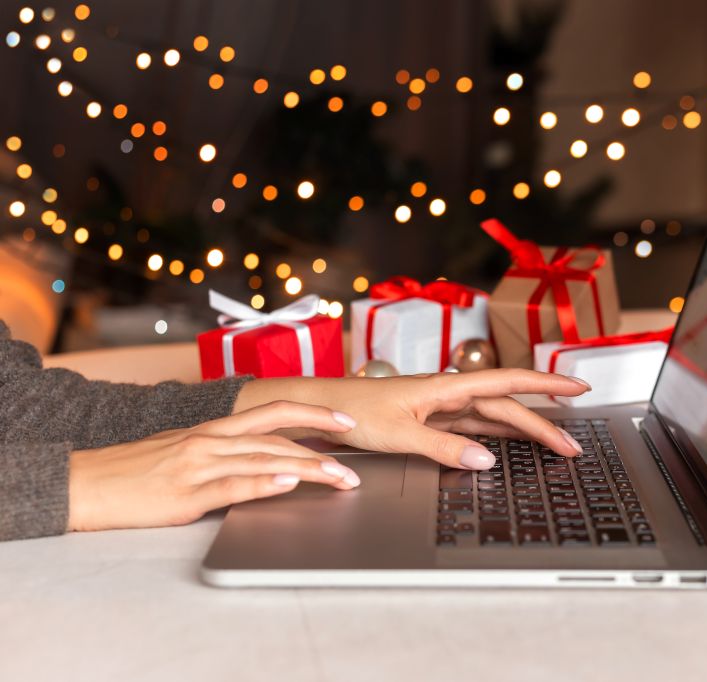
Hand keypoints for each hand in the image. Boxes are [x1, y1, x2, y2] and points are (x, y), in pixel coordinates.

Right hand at [67, 401, 360, 531]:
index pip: (273, 413)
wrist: (83, 482)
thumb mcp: (182, 452)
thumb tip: (259, 463)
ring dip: (309, 468)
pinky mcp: (185, 492)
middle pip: (278, 436)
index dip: (312, 413)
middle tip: (357, 461)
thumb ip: (221, 453)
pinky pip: (232, 485)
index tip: (344, 419)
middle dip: (323, 445)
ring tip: (341, 478)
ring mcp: (199, 464)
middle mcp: (210, 439)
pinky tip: (289, 484)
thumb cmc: (132, 471)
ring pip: (265, 459)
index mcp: (212, 429)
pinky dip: (264, 483)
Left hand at [238, 370, 591, 470]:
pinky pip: (474, 428)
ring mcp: (441, 408)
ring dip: (524, 431)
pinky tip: (512, 446)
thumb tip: (486, 459)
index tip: (578, 387)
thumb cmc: (351, 412)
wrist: (318, 409)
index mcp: (445, 386)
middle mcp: (448, 393)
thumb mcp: (398, 433)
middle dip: (543, 424)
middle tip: (573, 446)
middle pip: (507, 407)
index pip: (508, 382)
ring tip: (556, 446)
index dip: (546, 385)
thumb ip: (443, 448)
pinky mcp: (431, 422)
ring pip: (493, 418)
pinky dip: (498, 436)